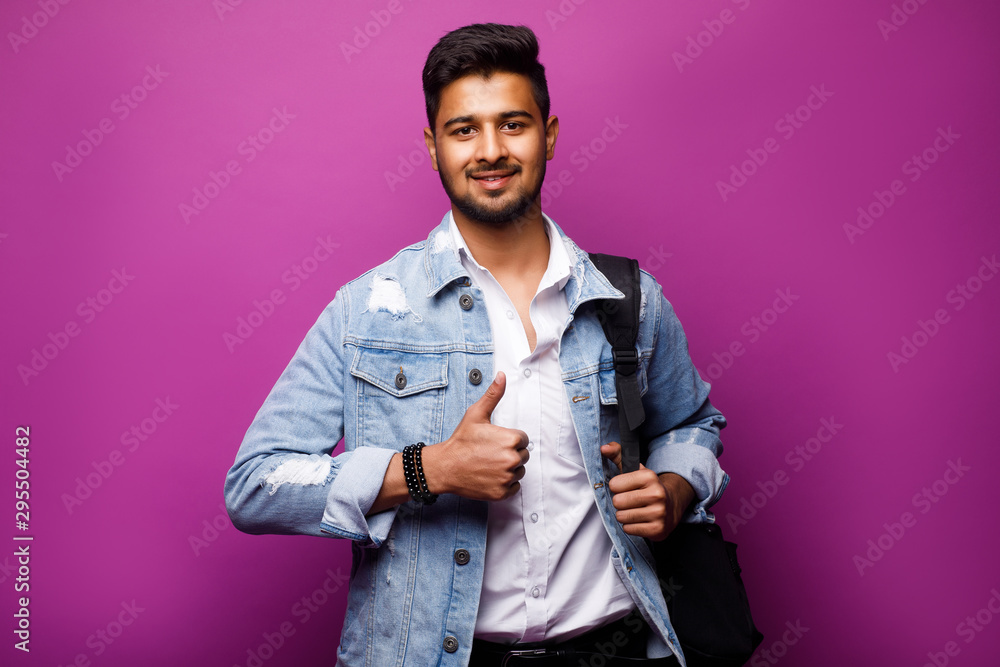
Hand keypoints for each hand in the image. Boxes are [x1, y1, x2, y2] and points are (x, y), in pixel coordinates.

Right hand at [427, 371, 528, 500]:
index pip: (523, 439)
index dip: (509, 439)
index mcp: (511, 439)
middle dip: (510, 454)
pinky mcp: (502, 493)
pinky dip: (505, 484)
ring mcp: (507, 478)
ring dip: (508, 469)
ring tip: (490, 464)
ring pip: (519, 471)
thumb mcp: (476, 414)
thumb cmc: (461, 441)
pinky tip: (491, 476)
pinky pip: (514, 487)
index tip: (495, 442)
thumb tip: (502, 376)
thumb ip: (493, 395)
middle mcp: (512, 459)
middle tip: (491, 453)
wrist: (445, 467)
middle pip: (523, 456)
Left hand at [600, 441, 694, 540]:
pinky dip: (630, 526)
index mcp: (649, 476)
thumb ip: (618, 455)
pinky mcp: (658, 529)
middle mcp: (656, 494)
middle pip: (618, 502)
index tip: (625, 487)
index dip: (616, 487)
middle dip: (619, 502)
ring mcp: (659, 513)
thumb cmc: (647, 487)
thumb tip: (603, 448)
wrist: (672, 505)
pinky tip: (640, 520)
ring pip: (622, 517)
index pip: (614, 484)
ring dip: (624, 515)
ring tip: (634, 510)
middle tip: (629, 501)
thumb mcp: (635, 469)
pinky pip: (629, 529)